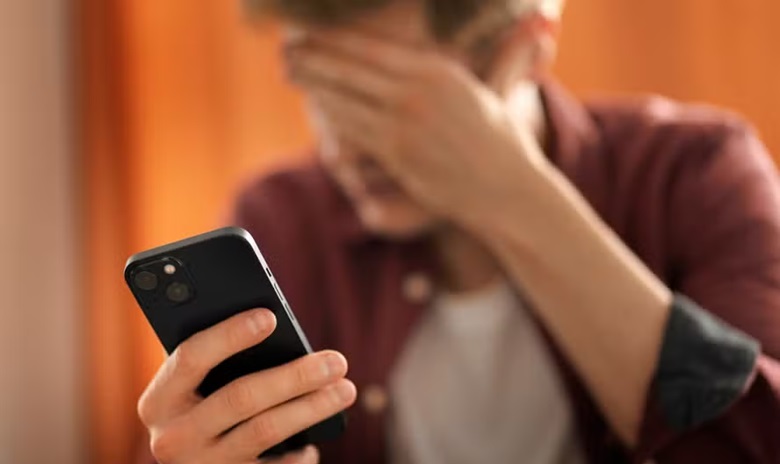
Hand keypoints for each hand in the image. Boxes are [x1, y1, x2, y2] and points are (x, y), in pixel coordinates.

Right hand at [138, 309, 355, 463]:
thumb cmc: (198, 403)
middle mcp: (172, 436)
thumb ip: (216, 359)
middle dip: (294, 376)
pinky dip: (299, 453)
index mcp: (159, 399)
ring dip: (311, 408)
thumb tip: (272, 322)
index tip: (270, 317)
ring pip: (264, 432)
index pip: (191, 358)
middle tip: (336, 361)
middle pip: (241, 398)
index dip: (229, 335)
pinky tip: (316, 439)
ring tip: (345, 389)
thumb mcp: (192, 384)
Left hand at [287, 30, 548, 231]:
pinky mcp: (396, 155)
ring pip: (345, 99)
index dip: (335, 39)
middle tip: (284, 49)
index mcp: (438, 70)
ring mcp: (404, 125)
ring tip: (289, 70)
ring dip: (312, 83)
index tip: (312, 32)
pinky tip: (315, 105)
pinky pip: (353, 131)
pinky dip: (329, 115)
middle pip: (350, 68)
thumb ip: (505, 53)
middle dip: (312, 56)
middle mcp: (418, 92)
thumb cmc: (501, 140)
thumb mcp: (498, 89)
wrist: (508, 190)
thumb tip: (545, 20)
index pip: (373, 47)